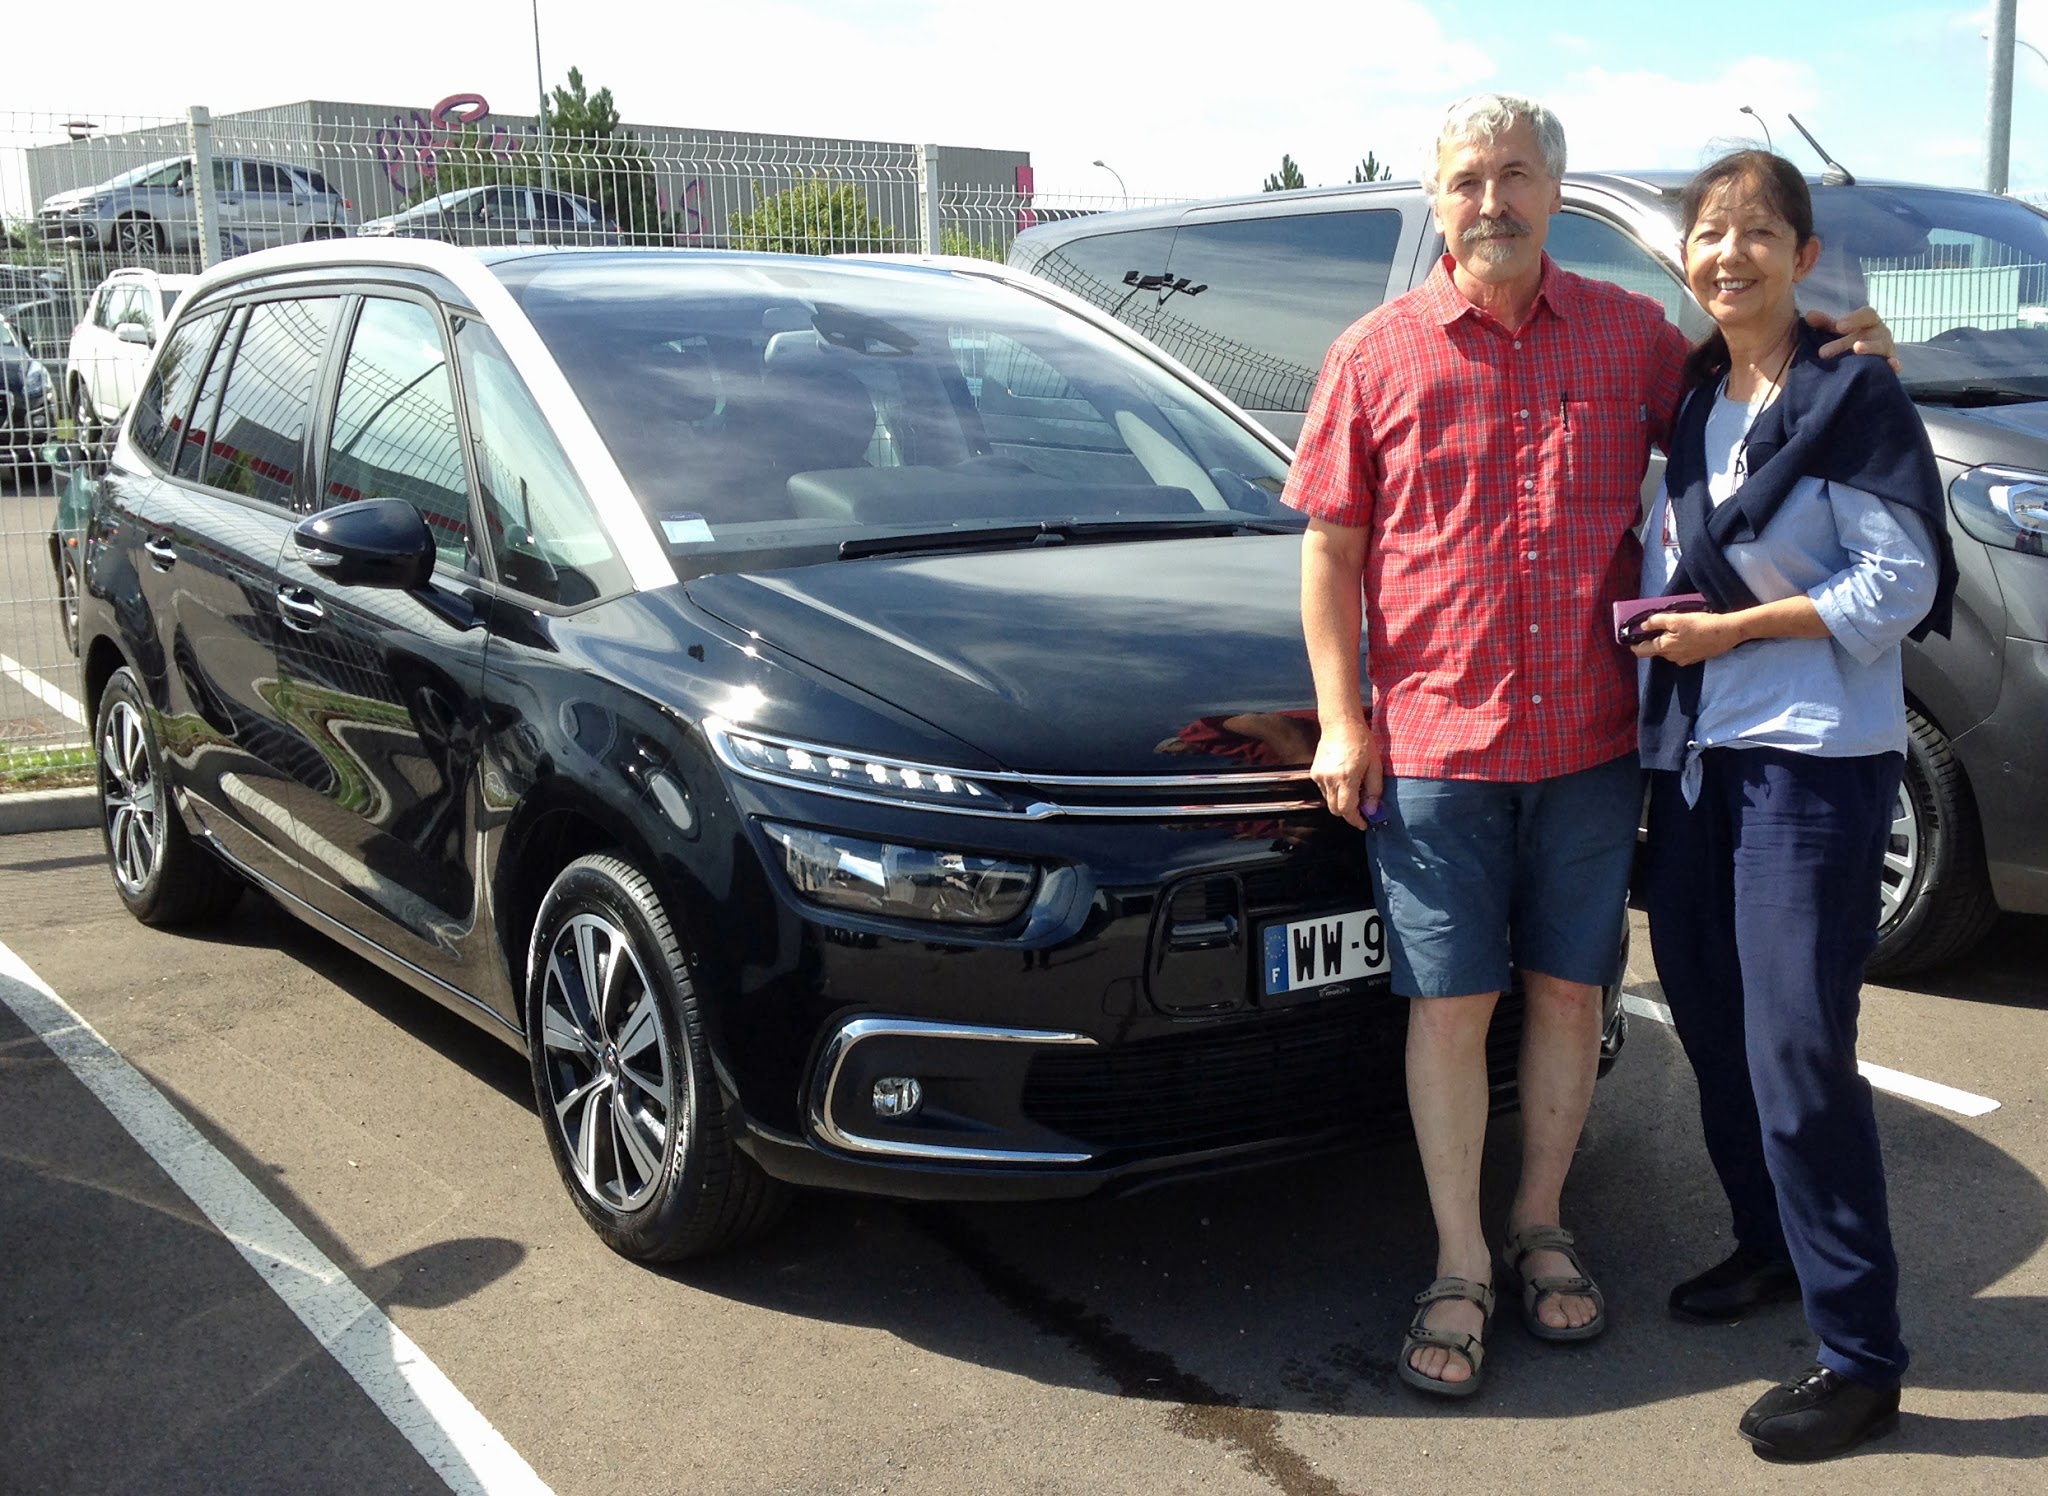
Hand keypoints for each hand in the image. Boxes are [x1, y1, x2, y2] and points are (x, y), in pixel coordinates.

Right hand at [1309, 718, 1382, 829]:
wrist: (1341, 724)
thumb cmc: (1361, 742)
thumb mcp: (1375, 766)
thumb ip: (1374, 791)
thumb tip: (1372, 811)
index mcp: (1346, 777)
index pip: (1347, 810)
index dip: (1356, 820)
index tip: (1364, 823)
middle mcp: (1329, 779)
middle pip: (1335, 810)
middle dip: (1349, 813)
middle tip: (1362, 809)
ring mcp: (1319, 776)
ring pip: (1329, 801)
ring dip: (1341, 801)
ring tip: (1354, 789)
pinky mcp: (1314, 773)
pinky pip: (1324, 791)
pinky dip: (1334, 791)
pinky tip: (1343, 780)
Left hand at [1628, 610, 1743, 665]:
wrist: (1727, 632)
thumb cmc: (1701, 624)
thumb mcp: (1676, 619)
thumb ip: (1656, 622)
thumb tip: (1642, 626)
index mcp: (1664, 648)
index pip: (1641, 651)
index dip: (1633, 644)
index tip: (1630, 636)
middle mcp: (1671, 657)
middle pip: (1655, 650)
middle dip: (1651, 640)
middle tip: (1654, 626)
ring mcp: (1684, 660)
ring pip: (1668, 651)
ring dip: (1666, 641)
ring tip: (1674, 628)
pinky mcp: (1694, 658)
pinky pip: (1680, 652)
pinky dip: (1678, 644)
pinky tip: (1686, 635)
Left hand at [1809, 306, 1901, 372]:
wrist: (1864, 359)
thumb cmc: (1850, 339)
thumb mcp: (1838, 331)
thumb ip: (1825, 323)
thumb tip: (1809, 315)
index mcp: (1869, 321)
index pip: (1866, 314)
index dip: (1854, 319)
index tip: (1839, 326)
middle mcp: (1880, 333)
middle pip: (1869, 333)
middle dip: (1846, 342)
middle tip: (1823, 352)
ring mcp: (1887, 348)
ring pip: (1882, 346)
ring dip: (1870, 348)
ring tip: (1856, 350)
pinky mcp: (1890, 364)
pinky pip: (1895, 363)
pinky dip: (1894, 364)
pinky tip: (1891, 366)